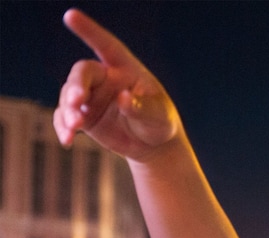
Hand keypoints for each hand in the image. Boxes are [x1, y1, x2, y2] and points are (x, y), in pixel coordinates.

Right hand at [53, 9, 180, 159]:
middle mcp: (105, 79)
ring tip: (75, 128)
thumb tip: (124, 99)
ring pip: (69, 96)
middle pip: (82, 73)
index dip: (89, 31)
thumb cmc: (161, 123)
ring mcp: (92, 97)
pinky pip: (66, 117)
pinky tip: (67, 140)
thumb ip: (142, 107)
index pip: (106, 46)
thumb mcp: (159, 116)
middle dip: (76, 87)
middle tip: (76, 102)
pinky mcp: (84, 116)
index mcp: (126, 70)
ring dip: (68, 111)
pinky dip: (63, 127)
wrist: (154, 146)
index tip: (70, 15)